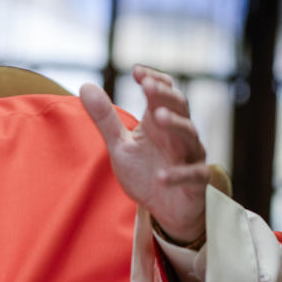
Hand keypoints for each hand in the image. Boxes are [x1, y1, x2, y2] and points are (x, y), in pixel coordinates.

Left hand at [80, 65, 208, 243]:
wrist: (165, 210)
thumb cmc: (145, 171)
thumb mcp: (120, 145)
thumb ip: (105, 118)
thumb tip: (85, 85)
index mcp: (159, 122)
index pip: (164, 92)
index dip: (154, 79)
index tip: (136, 71)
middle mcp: (179, 134)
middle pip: (179, 107)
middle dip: (164, 95)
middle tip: (148, 86)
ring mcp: (190, 157)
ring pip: (190, 135)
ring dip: (175, 124)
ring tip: (158, 117)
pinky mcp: (196, 183)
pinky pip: (193, 175)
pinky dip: (177, 174)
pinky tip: (161, 175)